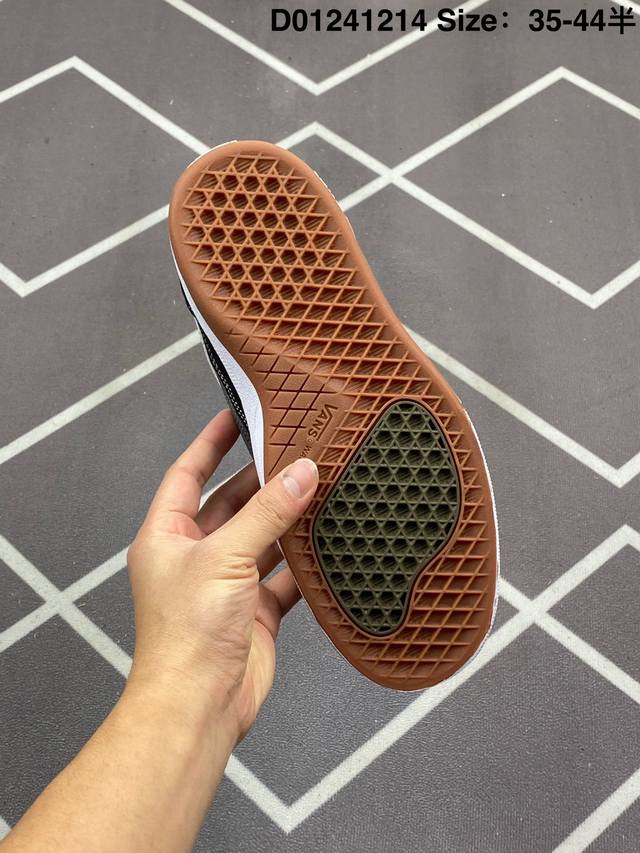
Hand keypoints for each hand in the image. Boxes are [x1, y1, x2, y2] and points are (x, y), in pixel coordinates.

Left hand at [126, 409, 317, 741]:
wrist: (199, 705)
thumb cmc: (186, 636)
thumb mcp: (225, 557)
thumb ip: (267, 514)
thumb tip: (300, 473)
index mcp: (167, 535)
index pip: (187, 473)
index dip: (211, 441)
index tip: (236, 413)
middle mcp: (195, 555)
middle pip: (231, 502)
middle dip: (260, 478)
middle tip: (294, 450)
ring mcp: (226, 583)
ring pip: (261, 537)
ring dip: (286, 518)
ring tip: (318, 487)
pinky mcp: (253, 609)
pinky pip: (283, 575)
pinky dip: (304, 562)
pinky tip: (326, 544)